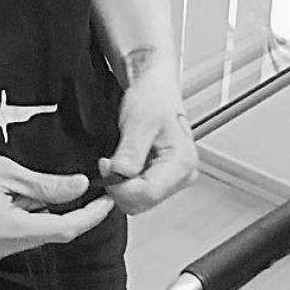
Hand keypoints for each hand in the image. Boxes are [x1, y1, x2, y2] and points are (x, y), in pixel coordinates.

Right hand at [0, 143, 114, 267]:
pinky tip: (3, 197)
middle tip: (63, 184)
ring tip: (11, 185)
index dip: (89, 216)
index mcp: (8, 229)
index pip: (63, 229)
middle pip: (46, 232)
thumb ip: (46, 185)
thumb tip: (79, 188)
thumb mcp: (7, 169)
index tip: (106, 202)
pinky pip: (13, 237)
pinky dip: (19, 218)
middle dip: (58, 209)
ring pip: (29, 234)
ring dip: (34, 212)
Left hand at [100, 63, 197, 214]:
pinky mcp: (163, 178)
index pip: (148, 193)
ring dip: (122, 184)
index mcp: (183, 162)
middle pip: (145, 201)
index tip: (105, 166)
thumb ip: (131, 151)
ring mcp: (174, 179)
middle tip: (108, 162)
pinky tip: (123, 165)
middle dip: (120, 186)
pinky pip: (140, 192)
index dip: (120, 185)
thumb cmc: (153, 97)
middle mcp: (183, 175)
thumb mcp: (138, 120)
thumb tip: (119, 175)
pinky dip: (126, 182)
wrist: (155, 88)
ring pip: (141, 200)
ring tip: (117, 160)